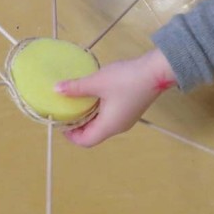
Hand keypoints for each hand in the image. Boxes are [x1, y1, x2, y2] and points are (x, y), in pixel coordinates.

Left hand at [57, 49, 176, 147]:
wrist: (156, 72)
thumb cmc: (126, 79)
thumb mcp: (97, 82)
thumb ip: (76, 87)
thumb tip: (57, 89)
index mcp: (109, 126)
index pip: (85, 141)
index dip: (70, 135)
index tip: (61, 121)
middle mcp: (117, 127)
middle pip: (92, 134)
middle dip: (77, 125)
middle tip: (66, 110)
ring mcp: (125, 119)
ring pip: (101, 125)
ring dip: (88, 117)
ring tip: (76, 101)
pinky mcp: (130, 110)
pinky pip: (109, 117)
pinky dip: (97, 111)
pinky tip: (93, 95)